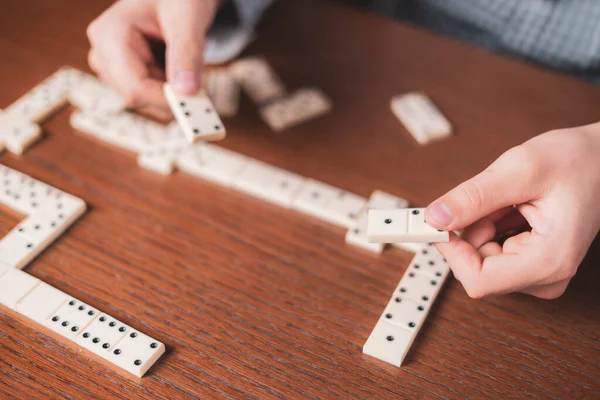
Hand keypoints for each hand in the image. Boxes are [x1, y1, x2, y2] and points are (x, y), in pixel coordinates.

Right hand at [86, 0, 219, 111]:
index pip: (134, 87)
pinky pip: (151, 96)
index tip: (198, 103)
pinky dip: (171, 89)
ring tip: (188, 63)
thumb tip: (187, 91)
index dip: (167, 101)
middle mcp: (104, 52)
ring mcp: (113, 66)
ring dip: (173, 91)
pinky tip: (179, 68)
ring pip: (146, 100)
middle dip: (172, 96)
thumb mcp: (188, 18)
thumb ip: (187, 53)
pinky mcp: (125, 74)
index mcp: (111, 34)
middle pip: (139, 97)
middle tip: (202, 83)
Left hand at [425, 123, 599, 298]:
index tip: (439, 224)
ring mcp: (539, 273)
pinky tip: (511, 207)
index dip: (452, 253)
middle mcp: (546, 276)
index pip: (478, 281)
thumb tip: (434, 217)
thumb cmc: (576, 161)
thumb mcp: (519, 169)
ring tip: (508, 199)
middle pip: (476, 269)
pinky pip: (490, 251)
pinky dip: (489, 226)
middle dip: (471, 231)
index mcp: (549, 261)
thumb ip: (474, 197)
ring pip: (480, 258)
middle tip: (491, 198)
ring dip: (481, 225)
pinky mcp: (532, 264)